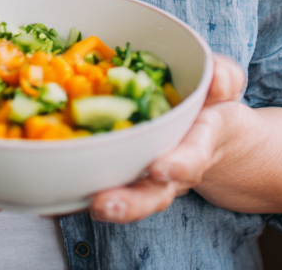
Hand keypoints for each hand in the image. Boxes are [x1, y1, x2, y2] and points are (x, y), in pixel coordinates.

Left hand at [88, 53, 246, 223]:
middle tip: (104, 203)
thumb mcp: (225, 83)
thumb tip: (215, 80)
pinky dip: (82, 194)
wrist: (212, 133)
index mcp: (199, 141)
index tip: (159, 169)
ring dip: (108, 204)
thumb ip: (223, 76)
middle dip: (131, 201)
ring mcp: (149, 178)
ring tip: (84, 205)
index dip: (178, 164)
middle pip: (155, 194)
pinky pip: (107, 186)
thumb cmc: (212, 102)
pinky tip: (57, 198)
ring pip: (131, 198)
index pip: (192, 155)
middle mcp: (173, 168)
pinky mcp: (125, 173)